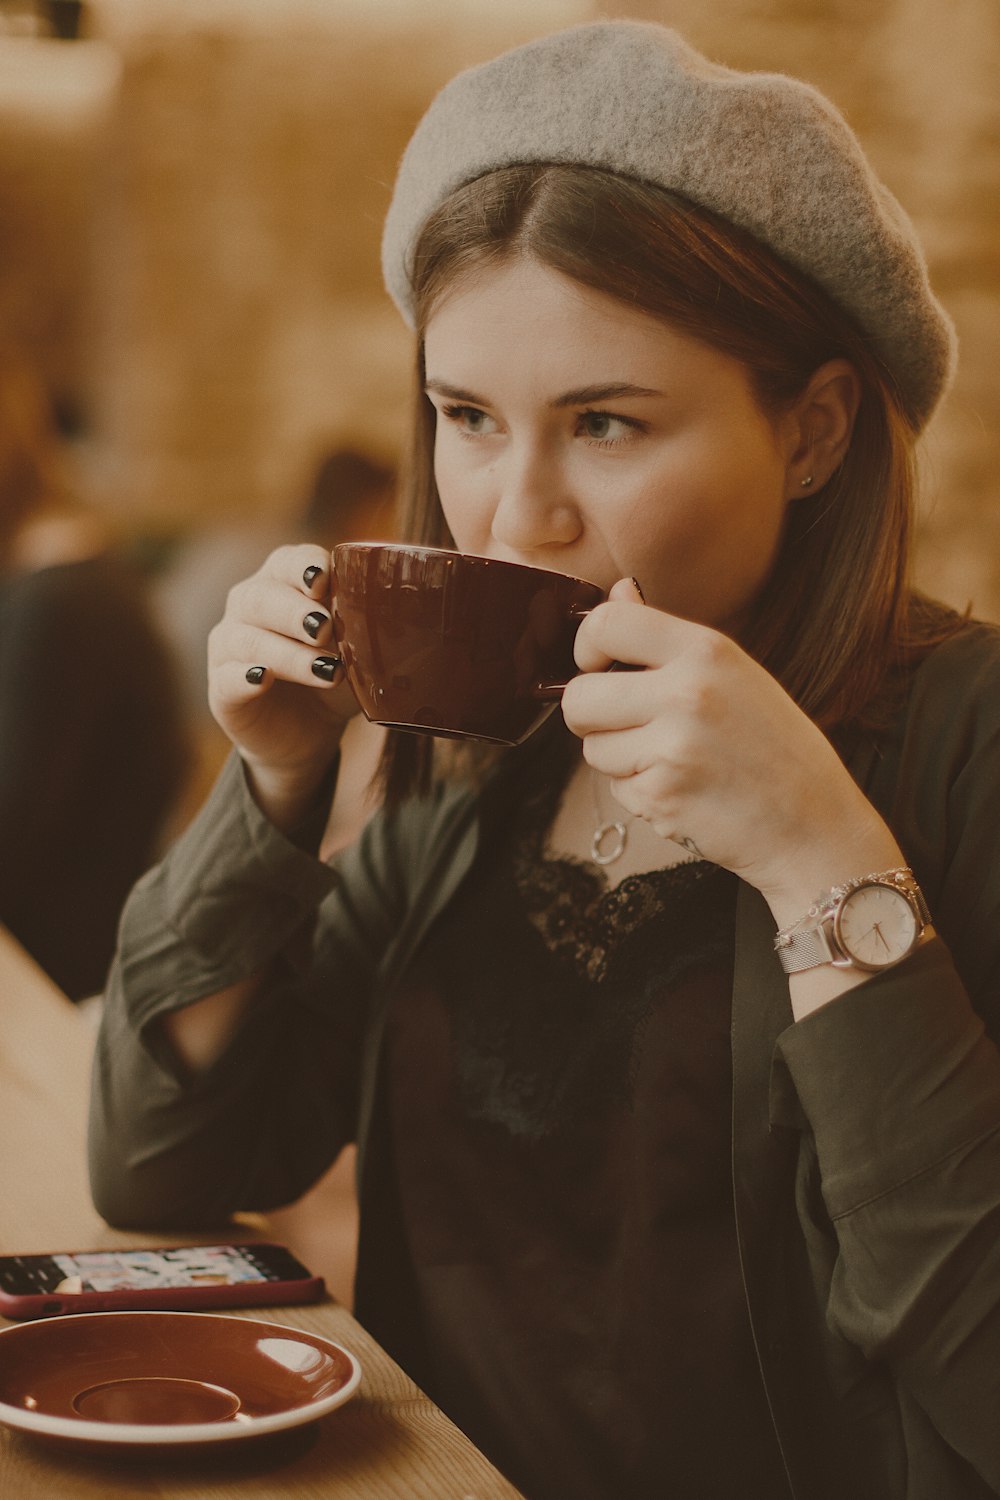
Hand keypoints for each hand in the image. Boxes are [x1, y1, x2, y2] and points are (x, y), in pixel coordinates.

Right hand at [207, 545, 358, 825]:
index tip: (324, 581)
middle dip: (294, 611)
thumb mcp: (359, 652)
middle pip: (262, 596)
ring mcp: (230, 645)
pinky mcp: (221, 687)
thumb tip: (407, 620)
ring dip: (288, 653)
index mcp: (284, 583)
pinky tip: (263, 679)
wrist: (307, 732)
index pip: (289, 562)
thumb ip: (372, 631)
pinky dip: (244, 677)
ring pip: (248, 639)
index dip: (304, 567)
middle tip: (325, 628)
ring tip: (326, 671)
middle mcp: (249, 605)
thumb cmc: (335, 674)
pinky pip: (226, 677)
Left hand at [562, 579, 901, 917]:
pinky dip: (640, 794)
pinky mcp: (662, 796)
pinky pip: (615, 790)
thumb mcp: (734, 674)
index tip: (598, 667)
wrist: (815, 826)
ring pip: (592, 748)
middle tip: (634, 728)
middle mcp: (687, 692)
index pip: (605, 623)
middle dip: (593, 717)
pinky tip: (685, 791)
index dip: (586, 648)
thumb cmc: (776, 749)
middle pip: (579, 696)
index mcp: (706, 650)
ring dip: (620, 760)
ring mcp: (672, 747)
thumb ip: (666, 637)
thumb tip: (618, 591)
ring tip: (676, 762)